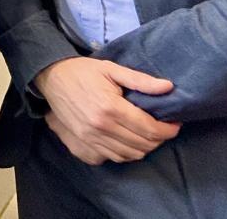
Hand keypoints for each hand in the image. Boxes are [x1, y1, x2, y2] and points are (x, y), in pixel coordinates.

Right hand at [35, 57, 180, 164]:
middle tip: (162, 127)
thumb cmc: (82, 71)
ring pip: (130, 155)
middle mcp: (101, 127)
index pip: (150, 129)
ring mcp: (91, 138)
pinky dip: (127, 153)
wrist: (51, 78)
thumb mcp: (111, 69)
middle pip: (143, 145)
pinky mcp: (83, 144)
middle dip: (159, 138)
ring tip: (147, 134)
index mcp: (110, 107)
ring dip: (144, 147)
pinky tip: (129, 140)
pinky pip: (113, 158)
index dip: (168, 129)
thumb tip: (168, 87)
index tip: (175, 123)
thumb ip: (140, 80)